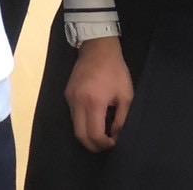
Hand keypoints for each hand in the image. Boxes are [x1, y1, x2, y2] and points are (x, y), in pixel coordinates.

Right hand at [66, 36, 132, 151]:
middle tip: (106, 144)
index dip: (104, 144)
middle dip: (93, 145)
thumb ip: (121, 119)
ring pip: (75, 126)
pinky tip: (94, 118)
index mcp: (93, 102)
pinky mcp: (67, 94)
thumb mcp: (125, 96)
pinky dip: (83, 123)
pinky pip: (73, 115)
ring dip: (87, 134)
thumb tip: (116, 136)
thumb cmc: (115, 71)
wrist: (97, 48)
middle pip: (80, 135)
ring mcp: (69, 97)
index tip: (114, 143)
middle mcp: (77, 102)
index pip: (94, 134)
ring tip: (102, 132)